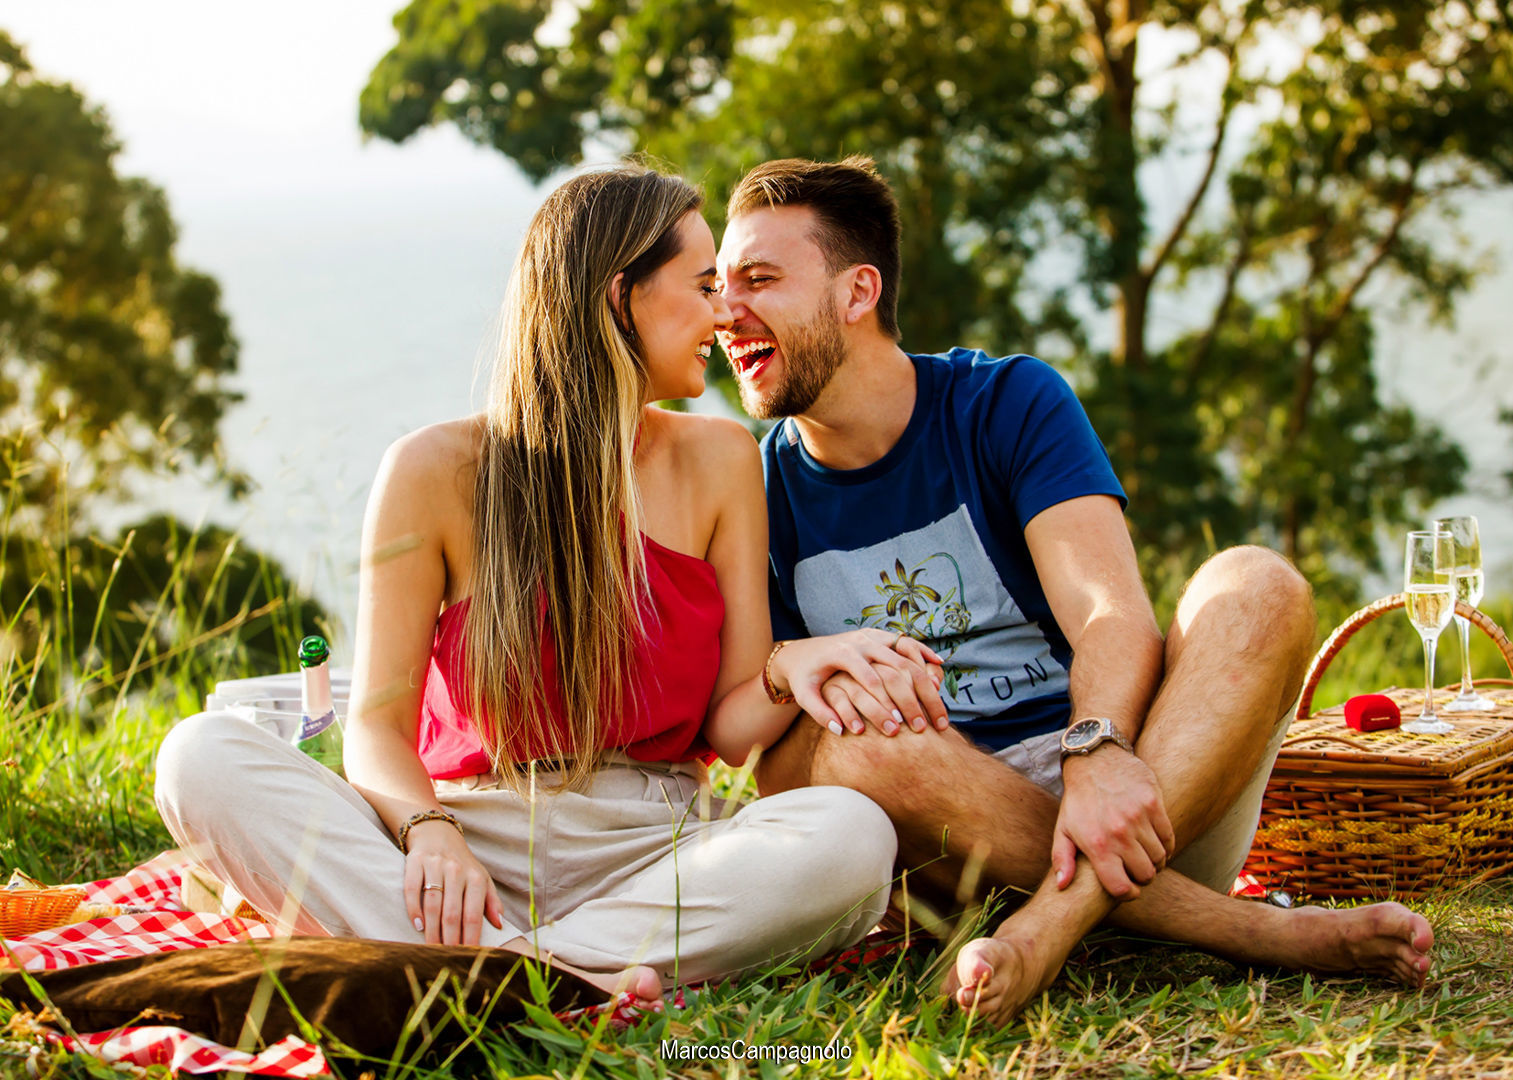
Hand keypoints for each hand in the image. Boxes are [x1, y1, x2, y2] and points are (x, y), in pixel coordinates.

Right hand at [403, 819, 505, 944]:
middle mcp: (456, 871)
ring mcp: (435, 866)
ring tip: (431, 948)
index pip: (473, 913)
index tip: (468, 955)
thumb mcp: (481, 878)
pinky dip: (413, 908)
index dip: (471, 936)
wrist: (438, 834)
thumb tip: (499, 925)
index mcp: (475, 877)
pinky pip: (412, 888)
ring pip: (432, 903)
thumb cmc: (462, 864)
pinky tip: (417, 925)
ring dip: (432, 929)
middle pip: (452, 912)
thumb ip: (491, 902)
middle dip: (450, 938)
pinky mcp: (415, 862)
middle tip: (446, 958)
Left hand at [773, 630, 947, 734]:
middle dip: (913, 699)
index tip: (899, 727)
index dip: (886, 704)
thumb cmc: (805, 678)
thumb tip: (841, 731)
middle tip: (926, 727)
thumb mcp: (805, 695)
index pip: (871, 680)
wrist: (802, 652)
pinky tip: (940, 666)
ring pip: (908, 656)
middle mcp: (861, 641)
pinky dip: (924, 653)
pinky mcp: (879, 636)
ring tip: (938, 709)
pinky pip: (906, 642)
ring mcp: (872, 636)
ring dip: (927, 681)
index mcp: (843, 654)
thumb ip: (819, 713)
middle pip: (896, 669)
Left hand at [1052, 747, 1173, 899]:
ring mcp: (1139, 818)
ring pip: (1160, 857)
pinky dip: (1165, 844)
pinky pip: (1168, 837)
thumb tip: (1061, 886)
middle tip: (1136, 868)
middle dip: (1142, 876)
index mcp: (1097, 844)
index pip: (1121, 887)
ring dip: (1155, 860)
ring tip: (1144, 853)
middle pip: (1146, 874)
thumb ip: (1062, 859)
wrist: (1094, 760)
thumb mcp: (1063, 828)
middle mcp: (1119, 833)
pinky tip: (1153, 840)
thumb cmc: (1078, 799)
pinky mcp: (1154, 804)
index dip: (1127, 894)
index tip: (1129, 889)